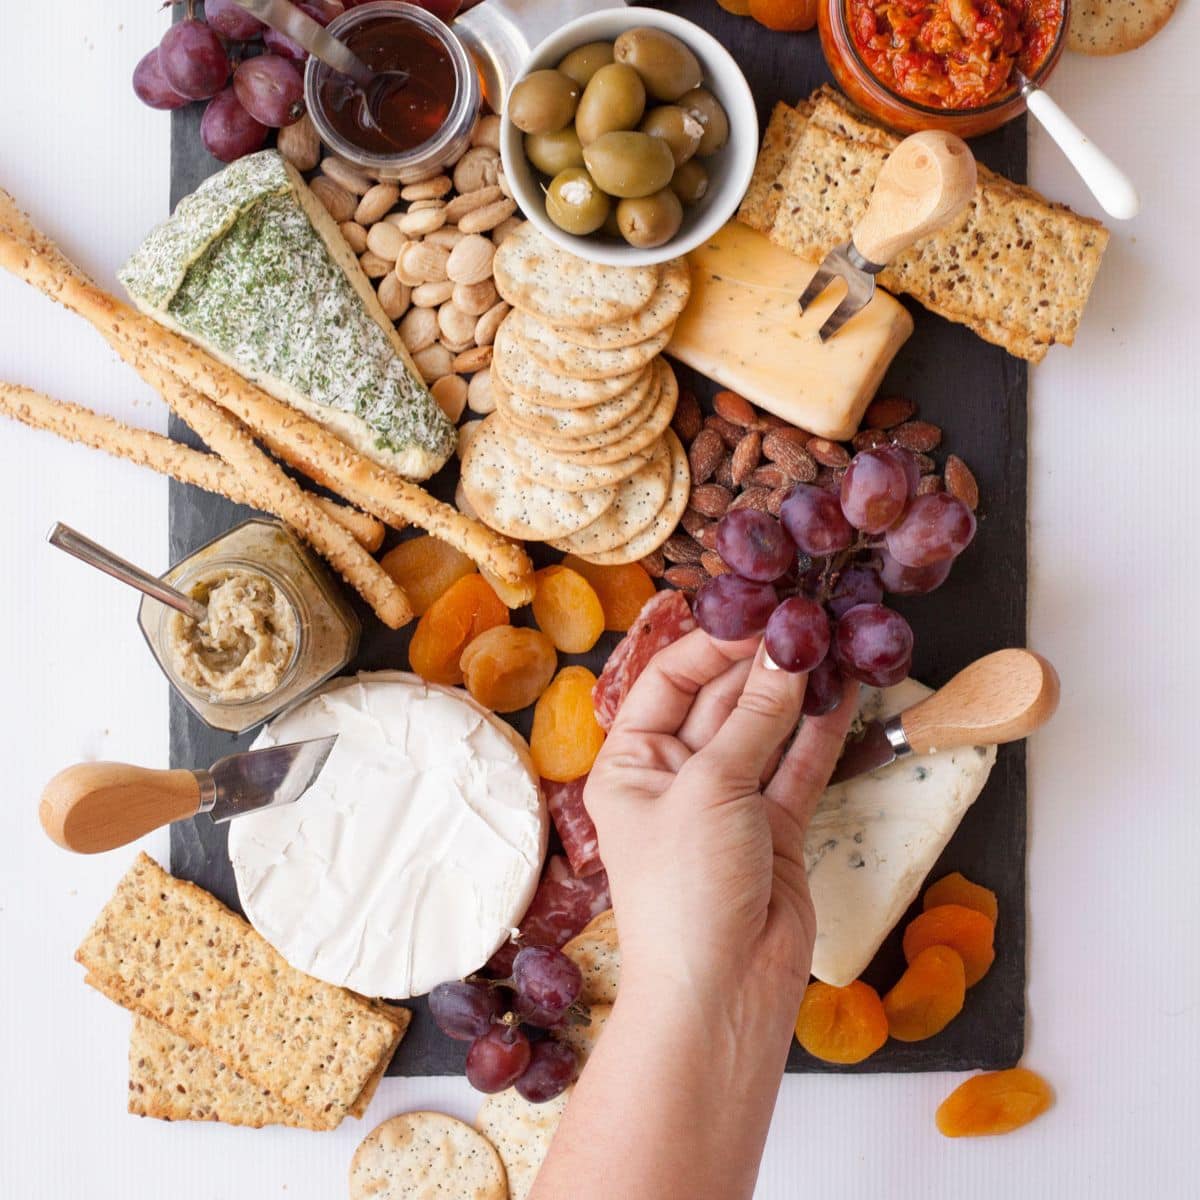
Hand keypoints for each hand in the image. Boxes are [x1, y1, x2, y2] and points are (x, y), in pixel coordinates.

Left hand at [585, 630, 857, 1015]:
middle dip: (762, 664)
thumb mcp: (711, 790)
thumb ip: (754, 719)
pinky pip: (796, 767)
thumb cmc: (686, 892)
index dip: (713, 645)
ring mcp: (727, 803)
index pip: (668, 681)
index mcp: (630, 763)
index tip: (762, 617)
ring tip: (832, 644)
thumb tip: (786, 652)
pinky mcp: (773, 828)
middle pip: (720, 700)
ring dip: (795, 692)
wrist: (722, 994)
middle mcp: (675, 777)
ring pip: (764, 730)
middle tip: (808, 623)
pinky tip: (843, 692)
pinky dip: (820, 733)